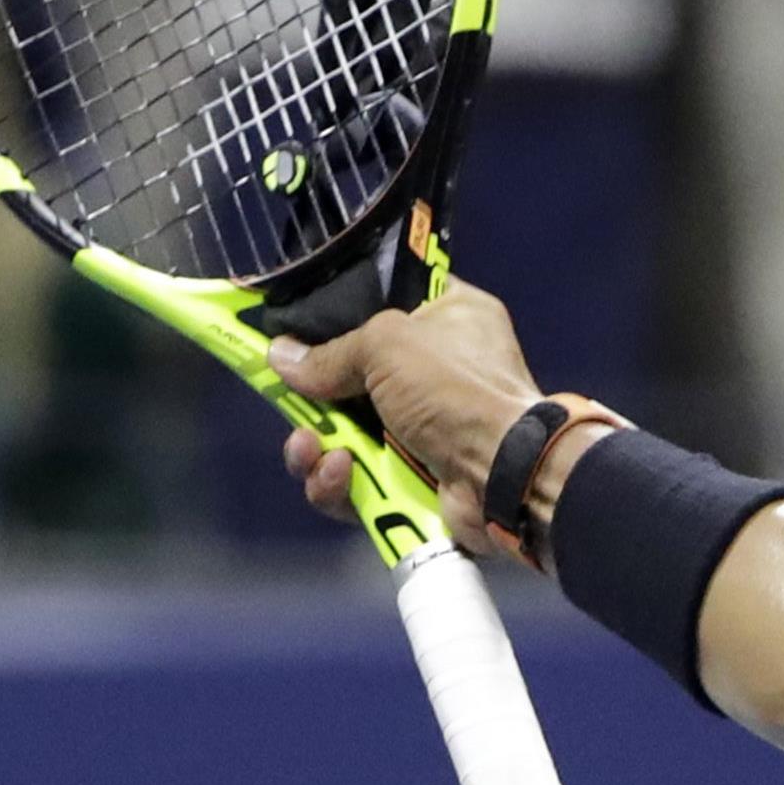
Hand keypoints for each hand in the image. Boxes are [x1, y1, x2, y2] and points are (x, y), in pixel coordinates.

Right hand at [273, 284, 544, 549]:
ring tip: (309, 446)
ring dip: (314, 446)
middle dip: (310, 397)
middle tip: (285, 399)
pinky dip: (338, 484)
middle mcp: (438, 371)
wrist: (505, 475)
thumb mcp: (386, 345)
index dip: (343, 310)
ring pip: (343, 437)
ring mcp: (424, 430)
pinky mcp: (411, 480)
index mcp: (451, 317)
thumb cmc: (455, 388)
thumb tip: (279, 358)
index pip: (388, 300)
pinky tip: (339, 475)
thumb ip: (330, 352)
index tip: (297, 323)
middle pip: (350, 378)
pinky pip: (355, 483)